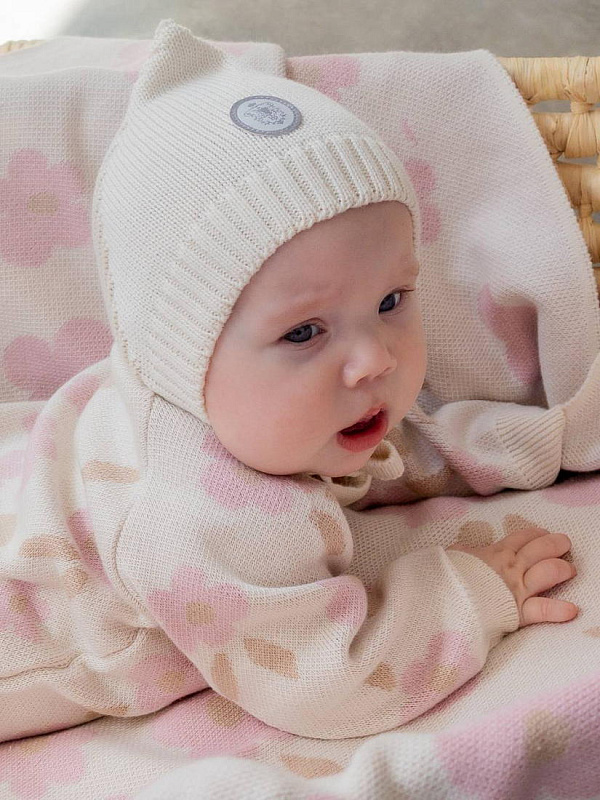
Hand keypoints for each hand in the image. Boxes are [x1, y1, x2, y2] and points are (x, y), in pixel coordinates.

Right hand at [447, 527, 578, 627]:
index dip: (534, 534)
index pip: (520, 537)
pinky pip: (543, 610)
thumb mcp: (453, 556)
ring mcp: (517, 588)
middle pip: (540, 549)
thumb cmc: (446, 576)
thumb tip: (461, 551)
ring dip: (562, 569)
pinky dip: (559, 610)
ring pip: (548, 572)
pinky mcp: (518, 611)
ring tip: (570, 570)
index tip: (542, 533)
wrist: (444, 597)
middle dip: (556, 544)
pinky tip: (573, 610)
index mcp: (495, 552)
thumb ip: (463, 553)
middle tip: (564, 544)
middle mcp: (511, 567)